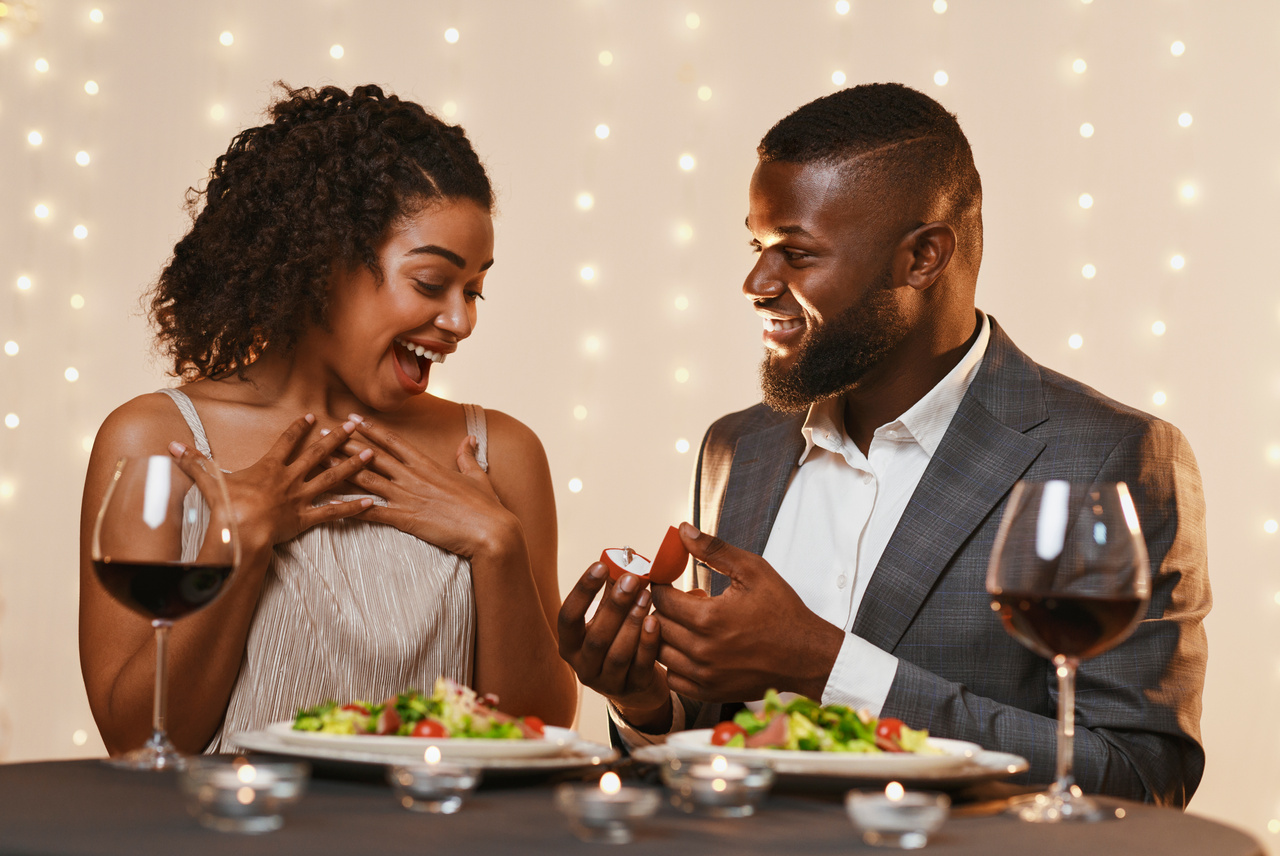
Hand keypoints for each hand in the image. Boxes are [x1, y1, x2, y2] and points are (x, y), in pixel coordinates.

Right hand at [168, 414, 372, 555]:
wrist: (239, 532)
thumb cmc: (225, 506)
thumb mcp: (208, 480)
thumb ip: (193, 462)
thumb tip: (171, 446)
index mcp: (269, 467)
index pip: (287, 442)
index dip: (299, 428)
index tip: (312, 415)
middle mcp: (290, 479)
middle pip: (318, 453)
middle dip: (337, 437)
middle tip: (356, 424)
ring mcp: (301, 498)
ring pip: (333, 477)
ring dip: (353, 465)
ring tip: (372, 454)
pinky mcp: (306, 519)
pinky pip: (334, 513)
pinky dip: (353, 509)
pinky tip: (372, 503)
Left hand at [340, 415, 516, 557]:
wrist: (491, 531)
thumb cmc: (487, 506)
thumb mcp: (477, 476)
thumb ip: (467, 457)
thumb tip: (469, 440)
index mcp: (428, 465)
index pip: (393, 441)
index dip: (371, 429)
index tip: (352, 419)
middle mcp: (413, 477)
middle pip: (372, 456)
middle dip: (345, 444)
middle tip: (323, 435)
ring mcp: (408, 497)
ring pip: (366, 479)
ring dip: (340, 470)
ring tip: (318, 462)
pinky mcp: (406, 519)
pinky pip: (371, 513)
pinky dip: (349, 509)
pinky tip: (330, 506)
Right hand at [557, 563, 671, 729]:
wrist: (635, 687)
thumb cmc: (618, 642)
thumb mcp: (608, 619)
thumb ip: (611, 594)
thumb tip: (623, 559)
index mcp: (570, 644)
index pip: (568, 616)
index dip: (583, 590)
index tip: (601, 566)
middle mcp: (583, 666)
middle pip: (596, 636)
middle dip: (614, 605)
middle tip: (631, 579)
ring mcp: (607, 682)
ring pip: (617, 654)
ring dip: (632, 623)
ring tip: (646, 596)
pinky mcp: (632, 689)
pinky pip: (640, 666)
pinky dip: (647, 643)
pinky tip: (655, 621)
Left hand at [650, 523, 844, 702]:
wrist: (806, 654)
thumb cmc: (782, 610)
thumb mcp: (753, 570)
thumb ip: (714, 549)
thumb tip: (682, 530)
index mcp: (709, 618)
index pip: (661, 598)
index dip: (662, 585)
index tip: (671, 581)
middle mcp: (702, 650)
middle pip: (656, 624)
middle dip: (664, 608)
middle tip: (683, 601)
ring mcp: (705, 675)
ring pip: (660, 652)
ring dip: (667, 635)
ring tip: (689, 624)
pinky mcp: (709, 693)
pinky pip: (673, 678)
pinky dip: (675, 662)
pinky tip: (693, 648)